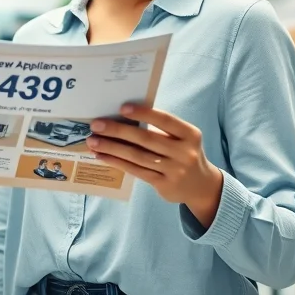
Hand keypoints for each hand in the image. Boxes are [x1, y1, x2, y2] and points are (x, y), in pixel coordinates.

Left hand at [86, 103, 223, 227]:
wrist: (202, 186)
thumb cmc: (183, 153)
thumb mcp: (182, 139)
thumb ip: (161, 129)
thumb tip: (123, 117)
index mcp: (190, 134)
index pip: (165, 120)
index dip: (144, 113)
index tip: (122, 108)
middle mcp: (184, 152)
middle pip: (146, 138)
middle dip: (118, 130)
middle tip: (96, 125)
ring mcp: (174, 170)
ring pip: (137, 156)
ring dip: (112, 148)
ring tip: (93, 141)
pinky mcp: (164, 184)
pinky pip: (136, 170)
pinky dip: (117, 162)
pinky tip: (102, 156)